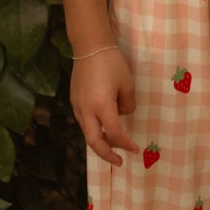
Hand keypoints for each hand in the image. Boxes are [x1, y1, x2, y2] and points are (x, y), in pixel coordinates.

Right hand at [70, 47, 137, 165]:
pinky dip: (94, 129)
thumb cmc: (112, 63)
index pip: (114, 134)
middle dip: (107, 155)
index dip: (125, 144)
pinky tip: (104, 127)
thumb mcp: (128, 84)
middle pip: (94, 142)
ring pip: (87, 133)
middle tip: (119, 162)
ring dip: (101, 142)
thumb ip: (128, 105)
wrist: (90, 46)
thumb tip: (122, 115)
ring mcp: (77, 106)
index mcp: (101, 106)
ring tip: (115, 144)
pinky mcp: (74, 101)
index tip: (135, 149)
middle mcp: (86, 110)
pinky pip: (84, 122)